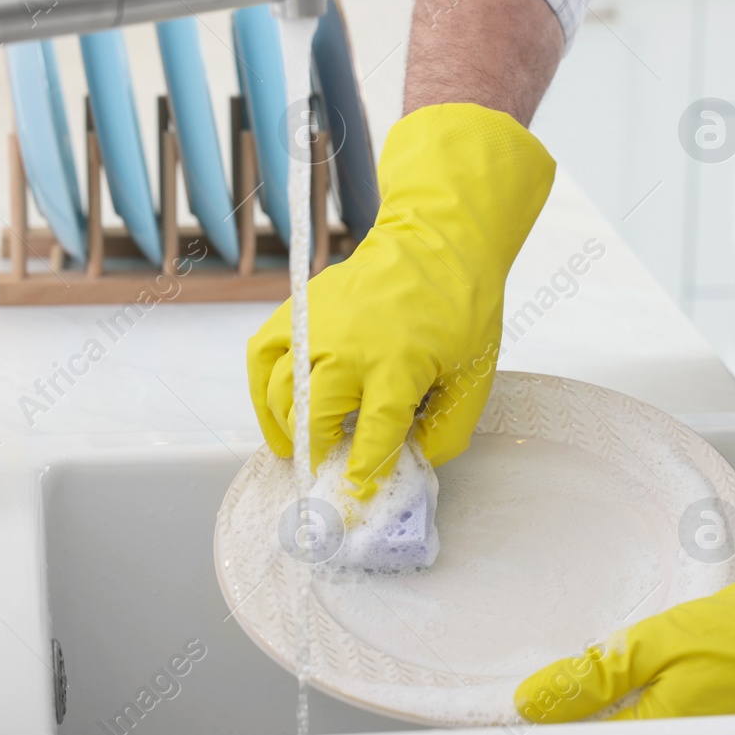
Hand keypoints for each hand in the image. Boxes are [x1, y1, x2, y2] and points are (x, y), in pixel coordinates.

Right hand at [248, 103, 554, 497]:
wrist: (437, 240)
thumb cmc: (460, 306)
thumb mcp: (475, 375)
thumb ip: (449, 429)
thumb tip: (413, 461)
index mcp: (397, 366)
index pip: (371, 437)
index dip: (364, 472)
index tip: (358, 494)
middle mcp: (348, 348)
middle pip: (314, 418)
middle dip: (318, 454)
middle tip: (327, 472)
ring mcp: (317, 327)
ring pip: (279, 393)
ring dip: (286, 429)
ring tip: (300, 450)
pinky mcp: (300, 310)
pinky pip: (261, 357)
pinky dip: (260, 390)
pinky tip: (275, 413)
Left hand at [515, 447, 734, 720]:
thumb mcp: (663, 640)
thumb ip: (596, 674)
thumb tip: (535, 702)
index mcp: (661, 734)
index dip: (550, 717)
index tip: (521, 700)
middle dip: (583, 710)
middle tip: (560, 679)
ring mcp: (711, 734)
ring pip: (642, 723)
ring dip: (618, 699)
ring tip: (609, 665)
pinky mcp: (731, 716)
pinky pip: (674, 710)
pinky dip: (656, 689)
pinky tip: (657, 663)